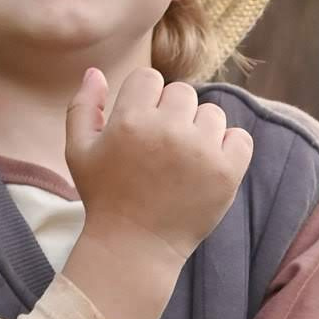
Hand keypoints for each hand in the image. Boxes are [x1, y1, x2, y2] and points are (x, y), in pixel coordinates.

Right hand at [63, 66, 251, 273]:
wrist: (135, 247)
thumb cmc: (105, 198)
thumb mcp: (79, 151)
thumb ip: (83, 107)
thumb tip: (96, 72)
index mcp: (130, 120)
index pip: (149, 78)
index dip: (144, 101)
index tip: (140, 129)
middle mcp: (168, 130)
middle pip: (182, 92)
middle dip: (172, 114)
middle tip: (162, 149)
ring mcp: (201, 150)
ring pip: (211, 113)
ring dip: (199, 130)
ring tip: (183, 160)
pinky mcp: (226, 172)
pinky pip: (240, 138)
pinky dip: (228, 148)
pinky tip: (207, 166)